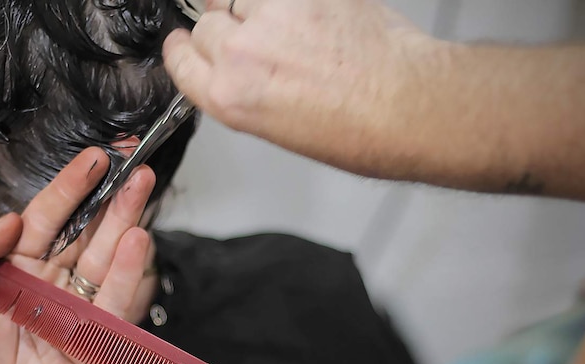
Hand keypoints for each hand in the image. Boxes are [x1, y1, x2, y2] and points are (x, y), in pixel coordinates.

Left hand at [0, 148, 155, 363]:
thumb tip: (11, 218)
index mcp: (16, 273)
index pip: (47, 221)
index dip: (69, 189)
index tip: (93, 157)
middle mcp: (50, 290)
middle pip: (86, 237)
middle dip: (111, 200)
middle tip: (135, 165)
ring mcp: (76, 318)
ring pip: (105, 264)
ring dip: (126, 227)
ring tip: (142, 192)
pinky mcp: (97, 351)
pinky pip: (113, 309)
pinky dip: (126, 277)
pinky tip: (136, 244)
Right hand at [163, 0, 439, 179]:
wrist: (405, 105)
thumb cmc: (354, 130)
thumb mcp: (274, 126)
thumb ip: (239, 90)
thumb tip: (233, 67)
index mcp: (228, 96)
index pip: (179, 56)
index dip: (186, 50)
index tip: (190, 44)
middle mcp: (241, 53)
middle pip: (206, 24)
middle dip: (228, 32)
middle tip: (261, 43)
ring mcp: (272, 15)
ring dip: (257, 9)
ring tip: (292, 29)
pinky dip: (290, 2)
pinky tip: (311, 17)